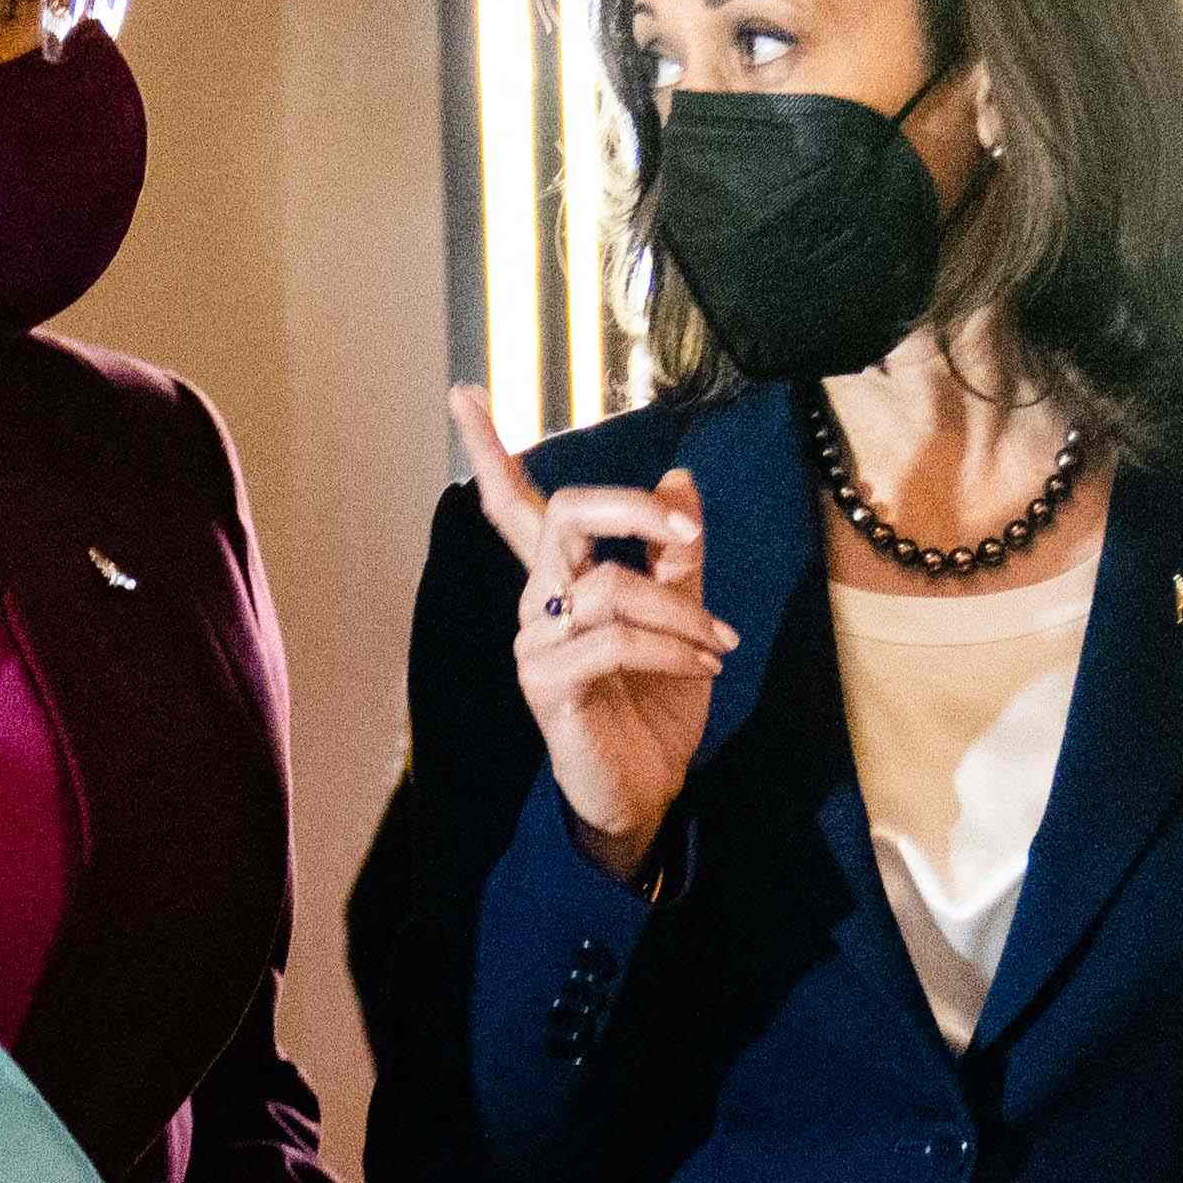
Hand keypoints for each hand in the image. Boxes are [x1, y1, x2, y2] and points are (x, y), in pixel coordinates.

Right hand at [446, 387, 729, 878]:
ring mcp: (535, 644)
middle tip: (688, 536)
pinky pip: (614, 639)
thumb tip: (682, 480)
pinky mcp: (548, 684)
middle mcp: (537, 603)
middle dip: (630, 510)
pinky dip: (672, 645)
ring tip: (719, 643)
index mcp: (561, 581)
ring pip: (609, 586)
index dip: (491, 450)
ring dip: (681, 610)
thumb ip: (675, 555)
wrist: (647, 792)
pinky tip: (705, 664)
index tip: (463, 390)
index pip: (515, 507)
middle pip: (564, 515)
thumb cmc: (654, 708)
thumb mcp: (681, 619)